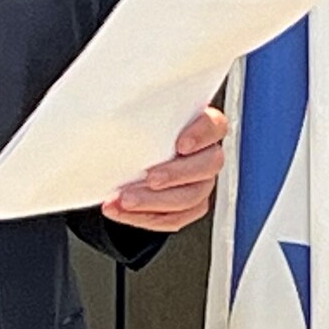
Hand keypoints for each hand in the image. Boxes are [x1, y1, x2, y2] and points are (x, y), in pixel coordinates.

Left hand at [104, 105, 226, 231]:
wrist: (129, 157)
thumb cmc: (139, 130)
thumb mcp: (140, 112)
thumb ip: (140, 112)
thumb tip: (115, 109)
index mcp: (202, 126)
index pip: (214, 126)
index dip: (200, 135)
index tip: (180, 145)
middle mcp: (207, 155)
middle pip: (208, 166)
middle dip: (176, 174)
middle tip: (150, 178)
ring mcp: (201, 183)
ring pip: (191, 197)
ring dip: (154, 201)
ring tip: (124, 200)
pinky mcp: (189, 208)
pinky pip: (174, 218)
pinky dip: (145, 217)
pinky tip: (121, 211)